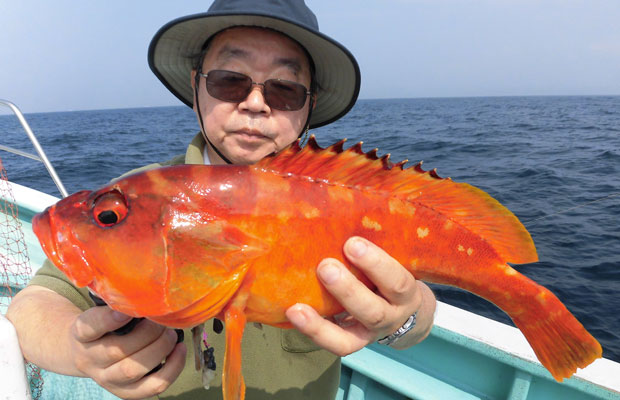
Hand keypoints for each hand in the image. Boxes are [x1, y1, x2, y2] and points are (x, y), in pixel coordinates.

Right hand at [69, 306, 185, 398]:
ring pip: (133, 370)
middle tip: (162, 320)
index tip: (127, 311)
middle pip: (116, 351)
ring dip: (160, 348)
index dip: (108, 319)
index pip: (88, 328)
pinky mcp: (127, 392)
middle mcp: (90, 360)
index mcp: (81, 335)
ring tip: (171, 333)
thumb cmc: (104, 326)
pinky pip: (152, 386)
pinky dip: (172, 368)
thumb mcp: (101, 311)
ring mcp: (107, 379)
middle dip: (147, 333)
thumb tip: (147, 294)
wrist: (87, 353)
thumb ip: (118, 303)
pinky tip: (179, 350)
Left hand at [285, 236, 435, 354]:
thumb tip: (346, 202)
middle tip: (325, 266)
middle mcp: (391, 316)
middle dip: (348, 289)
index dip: (376, 264)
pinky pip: (334, 345)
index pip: (397, 281)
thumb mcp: (397, 257)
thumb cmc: (391, 271)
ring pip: (350, 337)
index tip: (352, 242)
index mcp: (405, 291)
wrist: (406, 310)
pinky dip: (313, 332)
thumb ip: (379, 240)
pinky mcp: (352, 343)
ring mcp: (370, 333)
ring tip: (297, 307)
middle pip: (373, 310)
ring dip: (321, 321)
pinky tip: (293, 314)